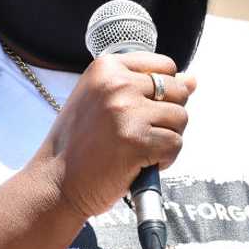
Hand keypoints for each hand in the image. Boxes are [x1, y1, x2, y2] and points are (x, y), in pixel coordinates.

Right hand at [28, 52, 196, 220]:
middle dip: (167, 115)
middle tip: (139, 133)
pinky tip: (140, 163)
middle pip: (178, 91)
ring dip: (166, 138)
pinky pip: (176, 145)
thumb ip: (146, 86)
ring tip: (138, 149)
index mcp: (106, 67)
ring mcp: (127, 112)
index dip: (163, 92)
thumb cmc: (79, 144)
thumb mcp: (104, 101)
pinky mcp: (138, 141)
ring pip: (181, 119)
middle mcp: (116, 84)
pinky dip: (164, 159)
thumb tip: (192, 80)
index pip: (165, 66)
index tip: (142, 109)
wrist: (56, 182)